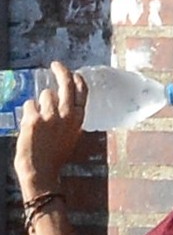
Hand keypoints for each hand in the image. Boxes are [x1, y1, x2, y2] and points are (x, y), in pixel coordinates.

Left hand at [12, 66, 80, 200]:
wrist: (41, 170)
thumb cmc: (55, 157)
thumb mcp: (70, 137)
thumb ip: (68, 121)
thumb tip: (59, 106)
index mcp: (78, 120)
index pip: (82, 93)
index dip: (78, 80)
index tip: (74, 73)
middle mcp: (67, 116)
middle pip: (67, 85)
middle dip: (62, 71)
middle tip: (56, 65)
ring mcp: (50, 116)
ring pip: (44, 95)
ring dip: (40, 102)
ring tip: (38, 118)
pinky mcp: (34, 118)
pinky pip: (29, 105)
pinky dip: (28, 111)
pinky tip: (30, 124)